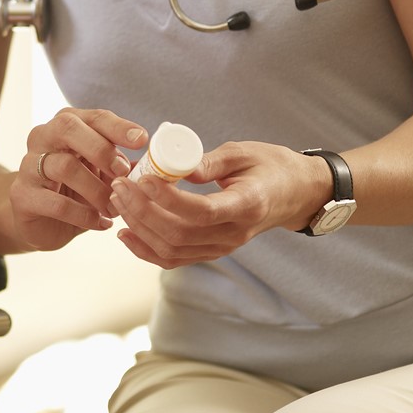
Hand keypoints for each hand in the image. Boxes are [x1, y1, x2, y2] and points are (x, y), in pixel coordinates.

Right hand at [13, 109, 145, 249]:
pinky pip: (56, 203)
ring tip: (114, 208)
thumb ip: (120, 165)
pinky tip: (99, 223)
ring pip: (64, 166)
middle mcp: (42, 138)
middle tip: (122, 173)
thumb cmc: (75, 190)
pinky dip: (84, 215)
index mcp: (65, 126)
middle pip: (68, 128)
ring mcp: (28, 166)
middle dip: (101, 149)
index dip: (119, 127)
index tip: (142, 140)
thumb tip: (152, 165)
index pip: (93, 117)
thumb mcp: (100, 173)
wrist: (37, 219)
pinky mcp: (22, 196)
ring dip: (97, 190)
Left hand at [108, 139, 326, 267]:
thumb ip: (210, 161)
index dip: (168, 199)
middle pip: (180, 233)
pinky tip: (126, 232)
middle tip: (120, 185)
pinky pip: (175, 260)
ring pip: (173, 250)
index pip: (202, 211)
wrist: (294, 194)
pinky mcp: (212, 251)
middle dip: (143, 211)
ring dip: (139, 228)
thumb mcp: (243, 152)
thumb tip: (176, 167)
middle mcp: (235, 233)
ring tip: (119, 200)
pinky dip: (146, 250)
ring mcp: (223, 247)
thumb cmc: (269, 166)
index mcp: (247, 205)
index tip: (144, 178)